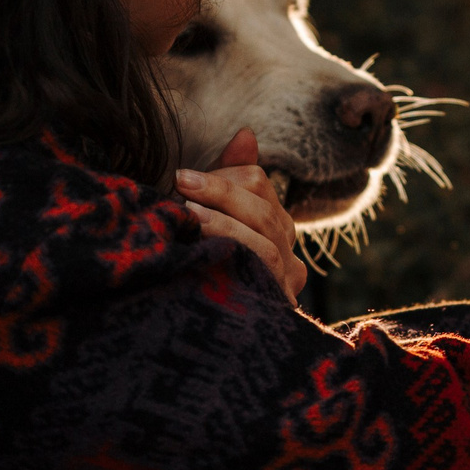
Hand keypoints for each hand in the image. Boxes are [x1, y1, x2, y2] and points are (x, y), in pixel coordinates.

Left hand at [177, 128, 306, 303]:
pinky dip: (231, 256)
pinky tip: (199, 252)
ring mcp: (283, 286)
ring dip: (225, 225)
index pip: (259, 186)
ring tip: (189, 216)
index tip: (182, 179)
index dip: (223, 177)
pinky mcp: (272, 308)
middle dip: (221, 193)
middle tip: (180, 185)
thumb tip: (246, 133)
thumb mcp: (213, 215)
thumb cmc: (202, 266)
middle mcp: (288, 258)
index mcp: (275, 229)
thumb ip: (230, 176)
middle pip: (264, 212)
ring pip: (265, 245)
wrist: (198, 335)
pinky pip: (260, 275)